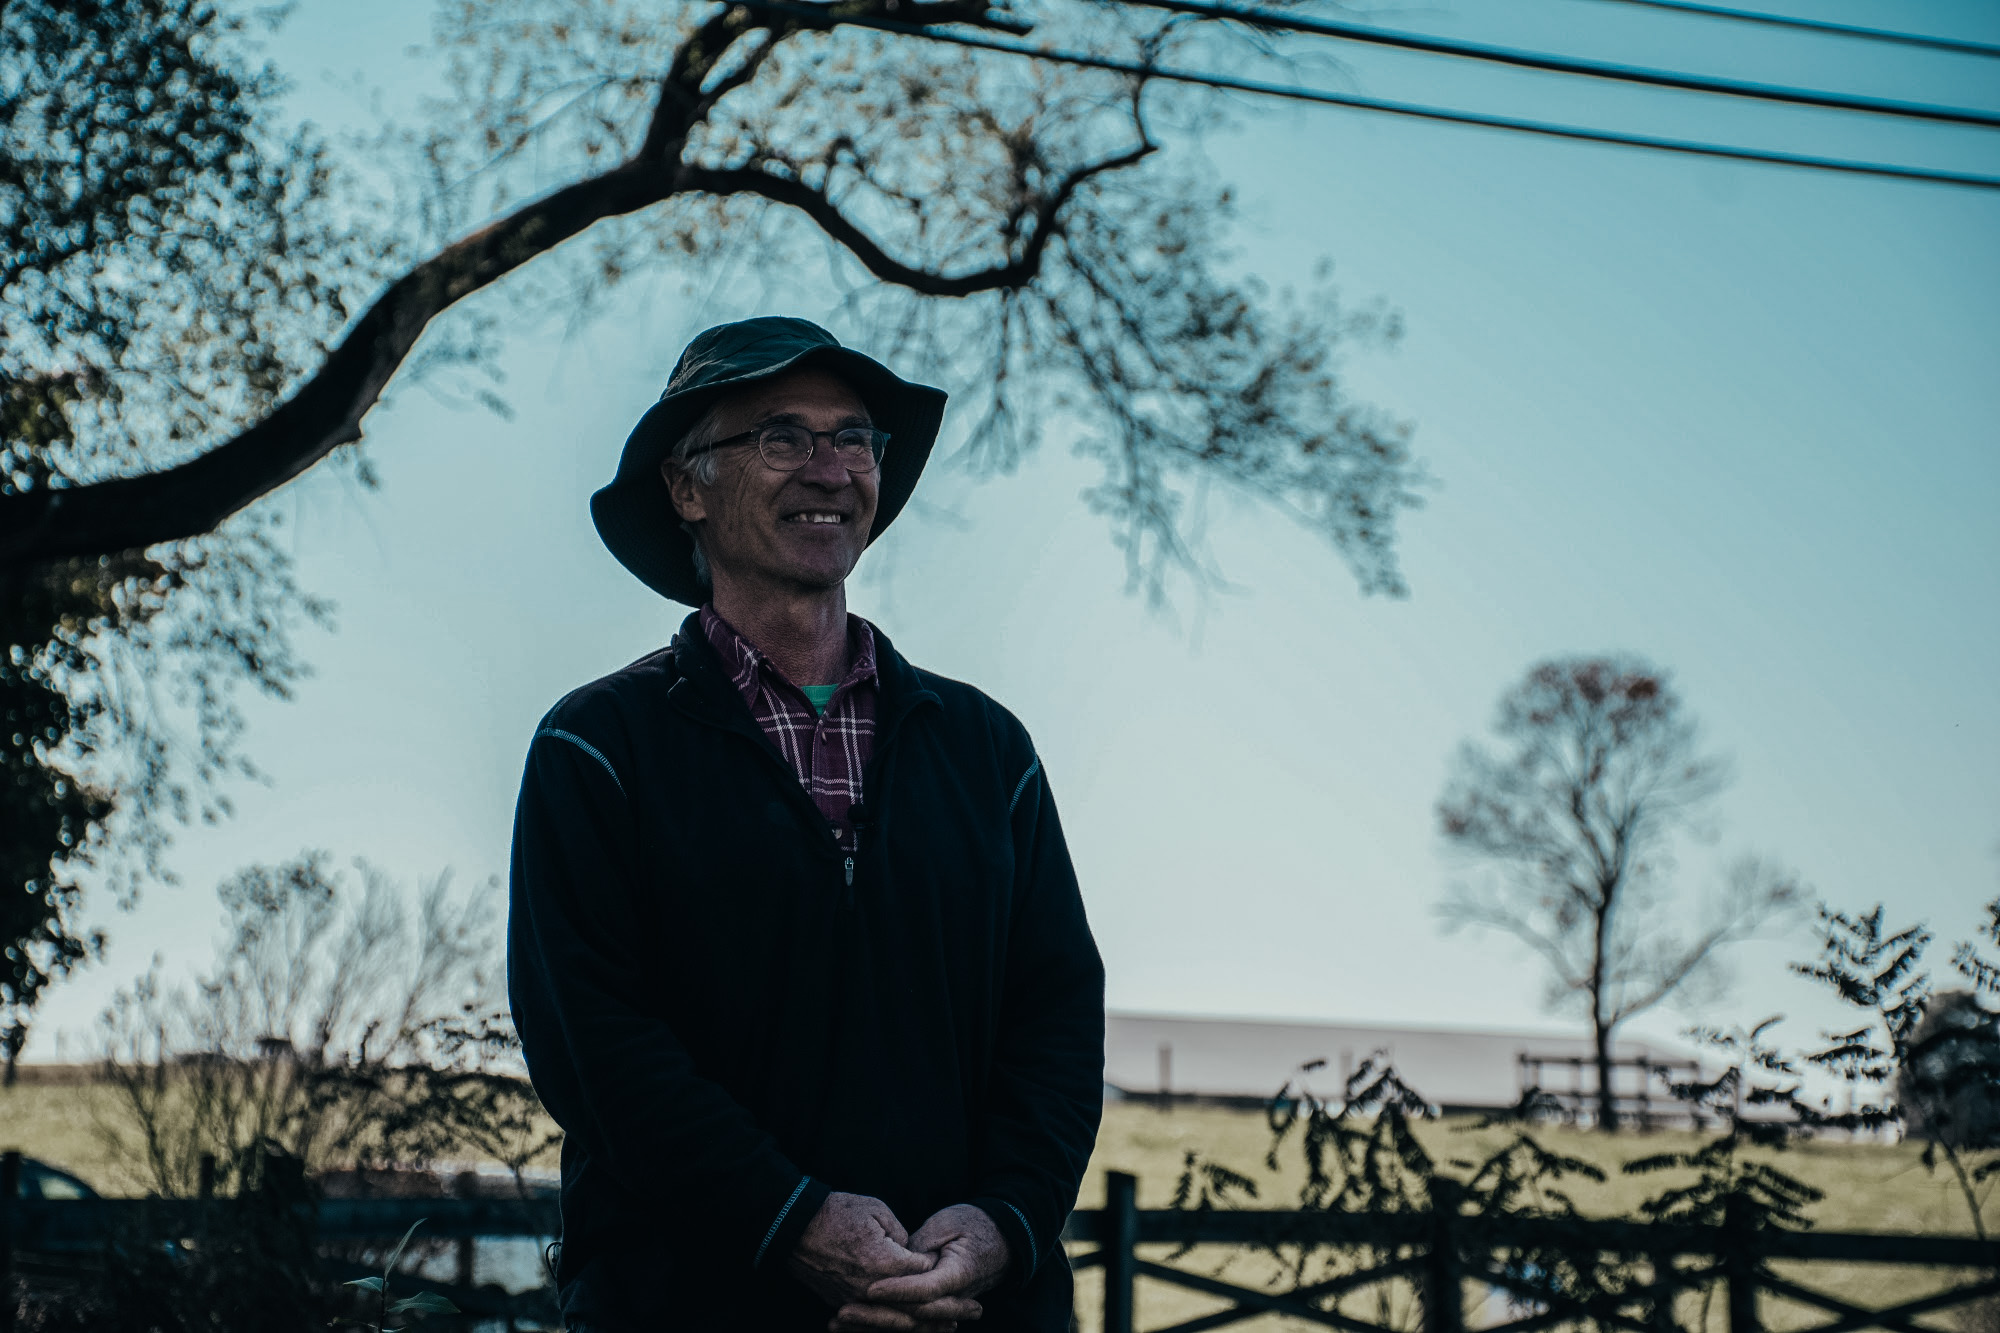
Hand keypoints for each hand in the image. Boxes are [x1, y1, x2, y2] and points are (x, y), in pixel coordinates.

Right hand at [790, 1193, 980, 1331]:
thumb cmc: (837, 1212)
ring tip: (951, 1327)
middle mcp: (873, 1289)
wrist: (794, 1226)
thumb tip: (915, 1255)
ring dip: (927, 1326)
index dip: (942, 1272)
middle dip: (950, 1311)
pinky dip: (897, 1326)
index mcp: (886, 1263)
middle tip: (976, 1311)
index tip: (963, 1275)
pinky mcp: (842, 1303)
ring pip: (898, 1322)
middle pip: (918, 1309)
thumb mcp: (877, 1211)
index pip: (925, 1275)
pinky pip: (876, 1322)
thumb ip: (903, 1237)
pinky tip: (912, 1327)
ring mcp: (856, 1300)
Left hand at [844, 1204, 1009, 1327]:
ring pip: (908, 1327)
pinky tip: (852, 1328)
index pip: (925, 1289)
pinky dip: (881, 1327)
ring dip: (872, 1327)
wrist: (1003, 1238)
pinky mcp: (936, 1311)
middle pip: (913, 1317)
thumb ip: (921, 1245)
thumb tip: (896, 1260)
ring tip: (837, 1323)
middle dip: (875, 1317)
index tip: (870, 1289)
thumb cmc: (974, 1224)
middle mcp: (955, 1299)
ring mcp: (946, 1308)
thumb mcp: (948, 1223)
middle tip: (841, 1313)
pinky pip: (909, 1325)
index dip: (898, 1291)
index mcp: (959, 1275)